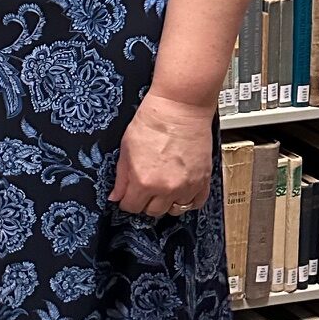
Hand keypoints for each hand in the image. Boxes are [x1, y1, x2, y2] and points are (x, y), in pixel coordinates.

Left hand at [109, 91, 213, 217]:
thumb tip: (116, 196)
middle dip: (145, 202)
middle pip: (152, 211)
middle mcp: (166, 189)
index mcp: (143, 181)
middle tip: (145, 189)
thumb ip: (121, 177)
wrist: (179, 108)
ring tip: (163, 188)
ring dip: (166, 202)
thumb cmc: (152, 122)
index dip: (127, 201)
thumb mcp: (126, 149)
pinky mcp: (202, 180)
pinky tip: (181, 190)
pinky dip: (188, 200)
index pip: (131, 207)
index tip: (128, 195)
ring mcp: (186, 186)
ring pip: (174, 210)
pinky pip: (196, 203)